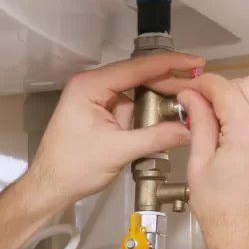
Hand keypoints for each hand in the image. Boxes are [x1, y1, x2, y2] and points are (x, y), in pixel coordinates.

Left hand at [25, 52, 204, 211]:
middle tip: (199, 85)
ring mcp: (96, 99)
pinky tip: (167, 119)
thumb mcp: (118, 151)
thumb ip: (156, 138)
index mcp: (90, 86)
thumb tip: (189, 130)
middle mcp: (92, 85)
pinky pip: (130, 107)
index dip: (169, 64)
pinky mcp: (100, 113)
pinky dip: (148, 114)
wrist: (50, 186)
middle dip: (168, 83)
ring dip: (159, 100)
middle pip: (138, 77)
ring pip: (136, 92)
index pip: (136, 68)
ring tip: (189, 103)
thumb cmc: (72, 168)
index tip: (195, 62)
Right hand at [177, 74, 248, 248]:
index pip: (224, 88)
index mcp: (247, 131)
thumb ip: (198, 124)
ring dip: (245, 97)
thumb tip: (191, 98)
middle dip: (225, 89)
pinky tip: (240, 131)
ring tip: (223, 118)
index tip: (189, 91)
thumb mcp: (199, 165)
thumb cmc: (221, 212)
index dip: (202, 84)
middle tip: (203, 105)